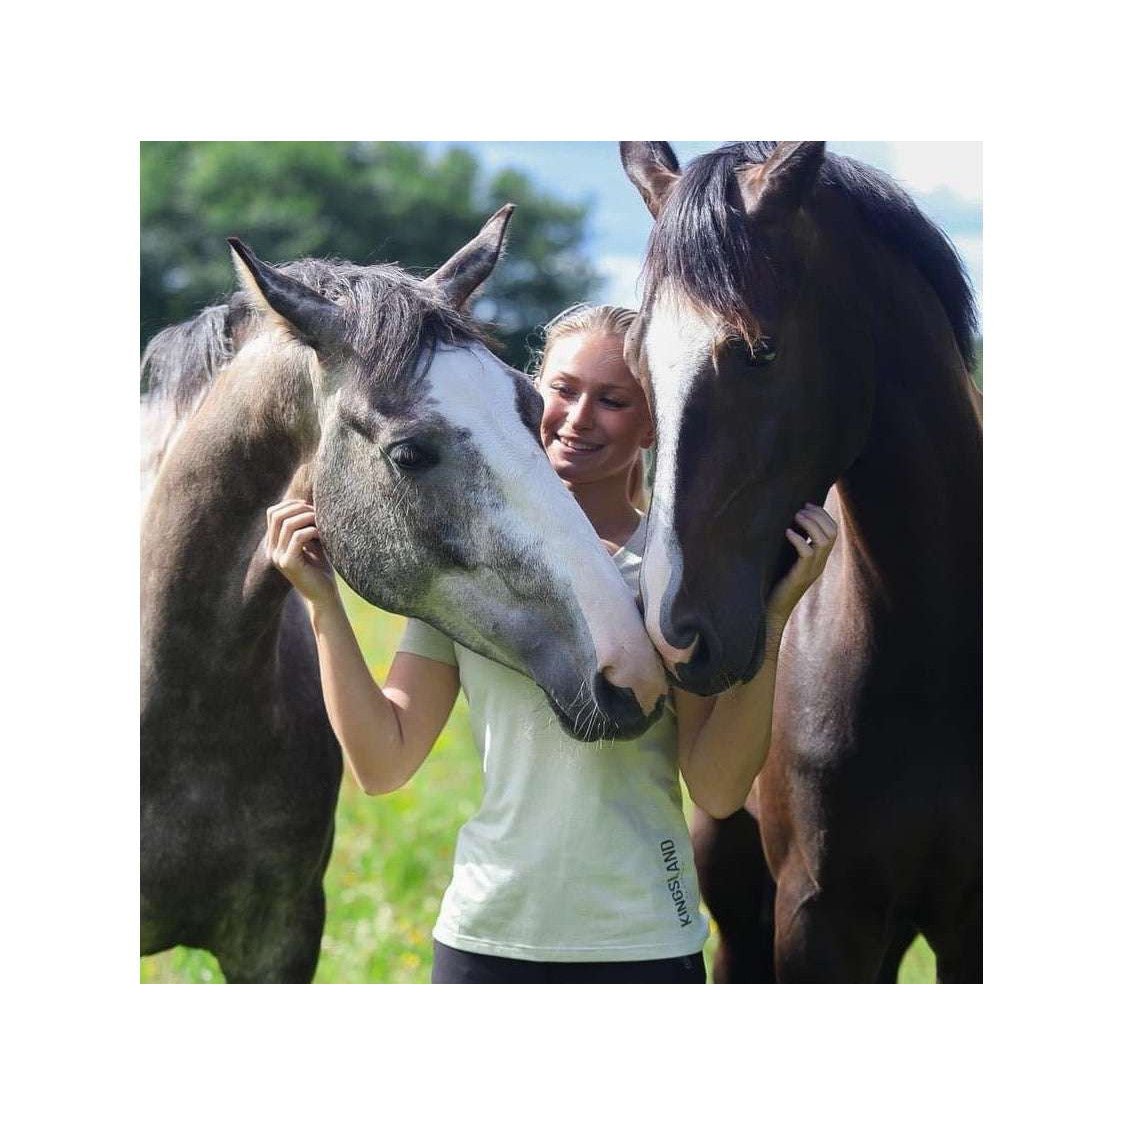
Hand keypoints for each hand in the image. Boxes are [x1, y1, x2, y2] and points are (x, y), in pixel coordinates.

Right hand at [265, 500, 338, 604]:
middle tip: (317, 513)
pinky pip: (297, 537)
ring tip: (322, 522)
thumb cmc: (320, 568)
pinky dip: (312, 530)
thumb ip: (305, 526)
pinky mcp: (289, 564)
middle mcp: (271, 550)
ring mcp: (278, 557)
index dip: (290, 504)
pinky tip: (323, 534)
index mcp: (274, 544)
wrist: (323, 595)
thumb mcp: (311, 543)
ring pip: (287, 524)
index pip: (272, 513)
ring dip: (307, 518)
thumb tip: (308, 504)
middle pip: (277, 515)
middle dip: (299, 508)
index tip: (309, 506)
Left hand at [764, 503, 837, 648]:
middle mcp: (819, 563)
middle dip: (818, 516)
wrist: (773, 609)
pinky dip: (798, 539)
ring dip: (810, 524)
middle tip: (800, 510)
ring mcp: (811, 570)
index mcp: (820, 558)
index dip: (823, 515)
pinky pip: (806, 553)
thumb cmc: (776, 582)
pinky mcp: (799, 576)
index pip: (833, 531)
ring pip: (823, 541)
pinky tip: (787, 532)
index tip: (806, 505)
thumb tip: (789, 521)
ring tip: (795, 517)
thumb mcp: (789, 560)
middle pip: (832, 533)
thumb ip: (795, 544)